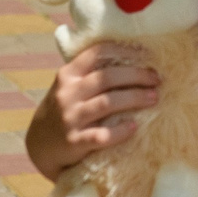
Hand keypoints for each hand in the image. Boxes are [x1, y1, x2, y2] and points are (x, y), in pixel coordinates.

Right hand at [25, 42, 158, 178]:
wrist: (41, 145)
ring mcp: (69, 118)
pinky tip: (134, 127)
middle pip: (107, 77)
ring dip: (134, 98)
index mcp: (68, 75)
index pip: (97, 53)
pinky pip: (101, 136)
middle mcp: (67, 93)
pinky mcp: (74, 142)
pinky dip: (120, 131)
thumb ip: (93, 74)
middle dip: (136, 76)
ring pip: (106, 103)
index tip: (147, 54)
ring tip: (154, 98)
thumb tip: (136, 61)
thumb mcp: (71, 87)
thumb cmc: (66, 111)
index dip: (124, 51)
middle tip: (157, 79)